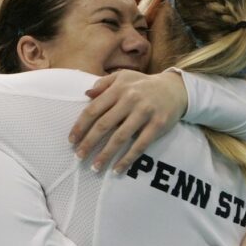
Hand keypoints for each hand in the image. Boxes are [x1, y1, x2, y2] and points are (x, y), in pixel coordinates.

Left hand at [69, 70, 187, 173]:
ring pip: (120, 137)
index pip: (94, 109)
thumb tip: (86, 95)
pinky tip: (117, 169)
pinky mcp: (157, 125)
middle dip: (89, 142)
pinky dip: (127, 159)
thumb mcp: (123, 77)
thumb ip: (103, 84)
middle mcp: (130, 99)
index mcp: (118, 89)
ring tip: (95, 167)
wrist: (174, 88)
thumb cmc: (142, 85)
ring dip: (106, 155)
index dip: (81, 126)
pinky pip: (140, 145)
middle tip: (78, 157)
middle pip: (104, 125)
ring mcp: (145, 112)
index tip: (71, 140)